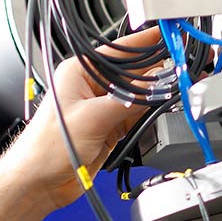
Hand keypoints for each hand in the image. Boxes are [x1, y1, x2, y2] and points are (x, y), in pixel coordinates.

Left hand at [0, 28, 165, 210]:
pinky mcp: (109, 127)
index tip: (166, 37)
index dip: (144, 43)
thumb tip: (153, 88)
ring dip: (155, 92)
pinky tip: (162, 105)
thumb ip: (127, 101)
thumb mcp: (91, 118)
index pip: (118, 51)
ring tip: (177, 85)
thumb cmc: (46, 149)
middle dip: (156, 69)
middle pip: (132, 72)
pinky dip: (149, 111)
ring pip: (136, 94)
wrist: (40, 184)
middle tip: (181, 64)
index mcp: (79, 72)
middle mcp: (91, 87)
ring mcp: (101, 108)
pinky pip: (135, 114)